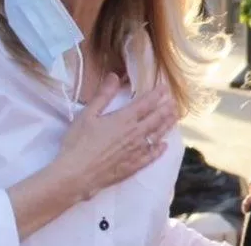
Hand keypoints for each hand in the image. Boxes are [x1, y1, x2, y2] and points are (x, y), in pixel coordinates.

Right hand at [55, 73, 178, 199]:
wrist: (76, 174)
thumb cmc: (78, 143)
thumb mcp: (87, 114)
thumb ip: (103, 95)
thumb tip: (114, 76)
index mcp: (125, 119)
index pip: (146, 103)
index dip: (157, 94)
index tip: (165, 88)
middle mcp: (135, 133)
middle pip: (156, 118)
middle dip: (167, 108)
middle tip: (174, 102)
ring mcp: (136, 151)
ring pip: (157, 135)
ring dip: (167, 125)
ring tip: (175, 118)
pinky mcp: (133, 166)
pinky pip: (151, 156)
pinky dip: (159, 149)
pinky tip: (164, 146)